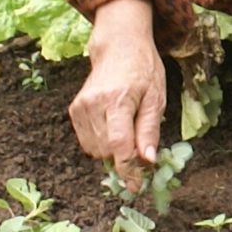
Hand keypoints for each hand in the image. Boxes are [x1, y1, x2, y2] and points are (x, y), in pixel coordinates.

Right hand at [69, 0, 167, 164]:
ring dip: (113, 150)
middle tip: (140, 148)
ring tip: (127, 129)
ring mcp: (81, 107)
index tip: (136, 185)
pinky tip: (113, 126)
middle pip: (107, 150)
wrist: (119, 46)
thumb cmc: (143, 70)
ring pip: (95, 150)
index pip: (119, 144)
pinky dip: (101, 143)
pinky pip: (87, 142)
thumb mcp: (156, 98)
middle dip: (124, 157)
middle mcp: (94, 103)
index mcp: (118, 99)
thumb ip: (149, 130)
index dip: (128, 169)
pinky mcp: (74, 110)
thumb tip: (147, 161)